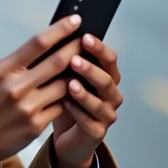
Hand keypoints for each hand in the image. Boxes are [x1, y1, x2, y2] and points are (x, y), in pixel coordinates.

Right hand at [0, 15, 82, 166]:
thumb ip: (18, 62)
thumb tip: (47, 45)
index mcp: (3, 69)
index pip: (37, 43)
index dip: (60, 30)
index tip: (74, 20)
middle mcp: (15, 86)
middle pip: (56, 61)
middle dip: (76, 48)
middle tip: (88, 40)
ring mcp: (28, 107)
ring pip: (64, 85)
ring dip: (77, 74)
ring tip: (85, 65)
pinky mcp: (36, 125)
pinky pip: (61, 106)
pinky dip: (70, 97)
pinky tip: (74, 91)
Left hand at [52, 34, 122, 167]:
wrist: (67, 134)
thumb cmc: (66, 99)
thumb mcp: (65, 76)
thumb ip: (66, 58)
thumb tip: (57, 32)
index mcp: (106, 76)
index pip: (109, 59)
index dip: (98, 48)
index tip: (84, 37)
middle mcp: (110, 95)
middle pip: (107, 80)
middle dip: (90, 69)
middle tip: (74, 60)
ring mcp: (106, 115)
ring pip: (100, 103)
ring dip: (84, 92)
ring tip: (70, 84)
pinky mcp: (97, 133)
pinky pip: (90, 122)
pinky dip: (78, 112)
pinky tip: (65, 104)